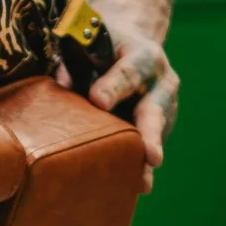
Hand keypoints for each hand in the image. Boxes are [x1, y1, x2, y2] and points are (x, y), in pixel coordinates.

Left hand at [89, 17, 177, 191]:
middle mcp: (162, 81)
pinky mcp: (162, 126)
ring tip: (141, 183)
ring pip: (156, 135)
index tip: (97, 101)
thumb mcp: (92, 39)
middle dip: (150, 133)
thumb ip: (77, 62)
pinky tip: (137, 185)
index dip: (113, 85)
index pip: (129, 71)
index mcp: (144, 54)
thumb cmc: (104, 42)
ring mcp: (166, 106)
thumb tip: (59, 87)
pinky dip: (142, 166)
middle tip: (150, 155)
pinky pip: (151, 146)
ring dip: (146, 158)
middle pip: (155, 109)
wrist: (132, 45)